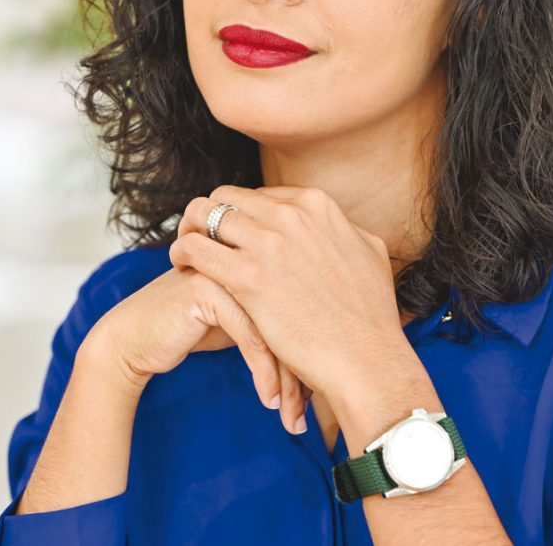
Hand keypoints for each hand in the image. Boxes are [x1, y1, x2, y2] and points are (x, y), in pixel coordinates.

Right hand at [83, 265, 312, 433]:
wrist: (136, 337)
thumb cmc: (194, 328)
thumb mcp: (247, 321)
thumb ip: (280, 317)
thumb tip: (326, 352)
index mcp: (267, 256)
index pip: (309, 302)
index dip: (319, 347)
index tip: (322, 392)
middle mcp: (252, 255)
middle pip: (299, 311)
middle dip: (307, 369)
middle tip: (310, 410)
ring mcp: (230, 267)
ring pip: (279, 324)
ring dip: (288, 379)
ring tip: (292, 415)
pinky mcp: (209, 288)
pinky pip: (251, 335)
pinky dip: (265, 373)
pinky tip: (269, 400)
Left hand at [169, 184, 406, 405]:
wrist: (365, 357)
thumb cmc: (370, 315)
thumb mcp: (368, 251)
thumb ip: (343, 231)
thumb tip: (334, 228)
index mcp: (316, 204)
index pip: (259, 195)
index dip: (241, 215)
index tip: (233, 234)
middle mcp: (290, 215)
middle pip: (227, 198)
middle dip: (209, 216)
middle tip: (201, 238)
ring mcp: (268, 243)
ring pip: (203, 214)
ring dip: (189, 230)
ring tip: (186, 252)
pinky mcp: (248, 277)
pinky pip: (195, 249)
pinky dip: (182, 253)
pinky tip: (181, 267)